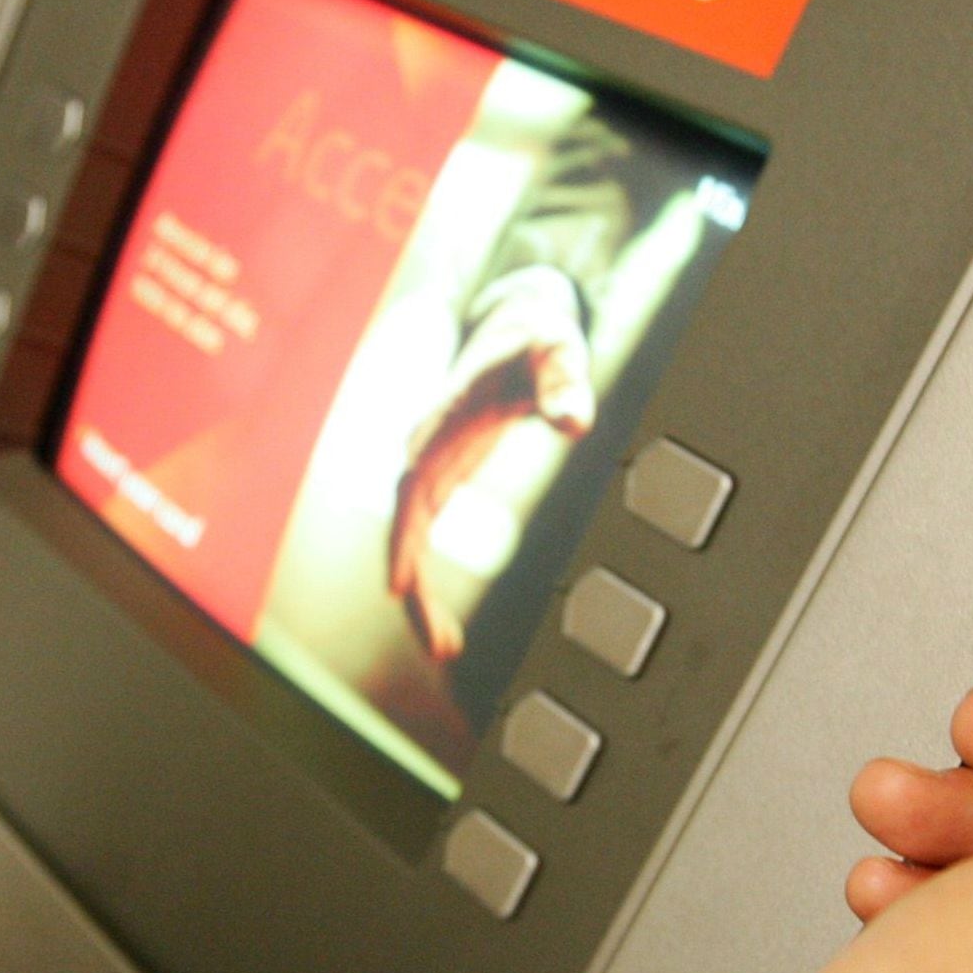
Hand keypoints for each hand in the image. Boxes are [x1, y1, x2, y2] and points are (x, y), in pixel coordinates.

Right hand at [387, 266, 596, 660]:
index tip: (399, 583)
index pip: (416, 480)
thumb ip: (564, 386)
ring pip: (408, 539)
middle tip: (439, 644)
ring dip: (420, 597)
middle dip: (415, 584)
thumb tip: (573, 424)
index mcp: (446, 416)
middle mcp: (426, 444)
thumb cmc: (537, 336)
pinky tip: (445, 627)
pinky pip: (422, 537)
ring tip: (444, 650)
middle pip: (405, 523)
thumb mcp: (558, 351)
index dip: (404, 535)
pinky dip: (427, 581)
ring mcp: (428, 465)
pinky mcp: (439, 480)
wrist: (517, 322)